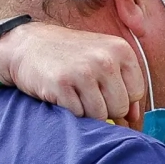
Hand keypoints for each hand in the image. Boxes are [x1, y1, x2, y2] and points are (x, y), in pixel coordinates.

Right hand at [0, 22, 144, 126]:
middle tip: (86, 95)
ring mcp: (83, 71)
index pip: (136, 92)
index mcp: (121, 49)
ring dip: (87, 112)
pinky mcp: (62, 84)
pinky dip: (71, 112)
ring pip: (100, 115)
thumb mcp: (101, 59)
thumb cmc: (70, 56)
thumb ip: (123, 85)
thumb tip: (135, 118)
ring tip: (75, 94)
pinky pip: (78, 115)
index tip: (104, 91)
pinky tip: (63, 96)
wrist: (27, 46)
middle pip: (120, 107)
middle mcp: (105, 59)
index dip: (121, 99)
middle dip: (105, 109)